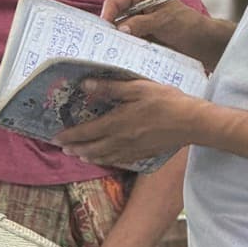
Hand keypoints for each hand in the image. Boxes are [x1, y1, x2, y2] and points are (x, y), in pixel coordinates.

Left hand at [60, 77, 197, 168]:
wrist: (191, 123)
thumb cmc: (166, 101)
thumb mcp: (138, 88)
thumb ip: (111, 88)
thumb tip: (85, 85)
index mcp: (117, 122)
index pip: (87, 131)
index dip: (70, 135)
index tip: (55, 137)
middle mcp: (121, 140)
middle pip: (92, 147)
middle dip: (75, 148)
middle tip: (62, 149)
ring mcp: (133, 149)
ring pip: (105, 156)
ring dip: (89, 156)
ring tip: (78, 156)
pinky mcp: (144, 154)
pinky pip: (120, 160)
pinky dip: (108, 160)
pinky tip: (105, 159)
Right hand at [102, 0, 230, 72]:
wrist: (203, 43)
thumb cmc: (187, 25)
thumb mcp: (164, 21)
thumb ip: (141, 23)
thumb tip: (120, 29)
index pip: (115, 2)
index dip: (107, 14)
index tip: (104, 29)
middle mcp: (135, 9)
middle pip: (113, 18)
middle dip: (108, 31)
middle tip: (103, 46)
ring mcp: (137, 26)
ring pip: (118, 34)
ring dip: (116, 43)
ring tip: (111, 55)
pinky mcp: (140, 40)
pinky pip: (126, 45)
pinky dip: (124, 51)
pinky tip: (122, 58)